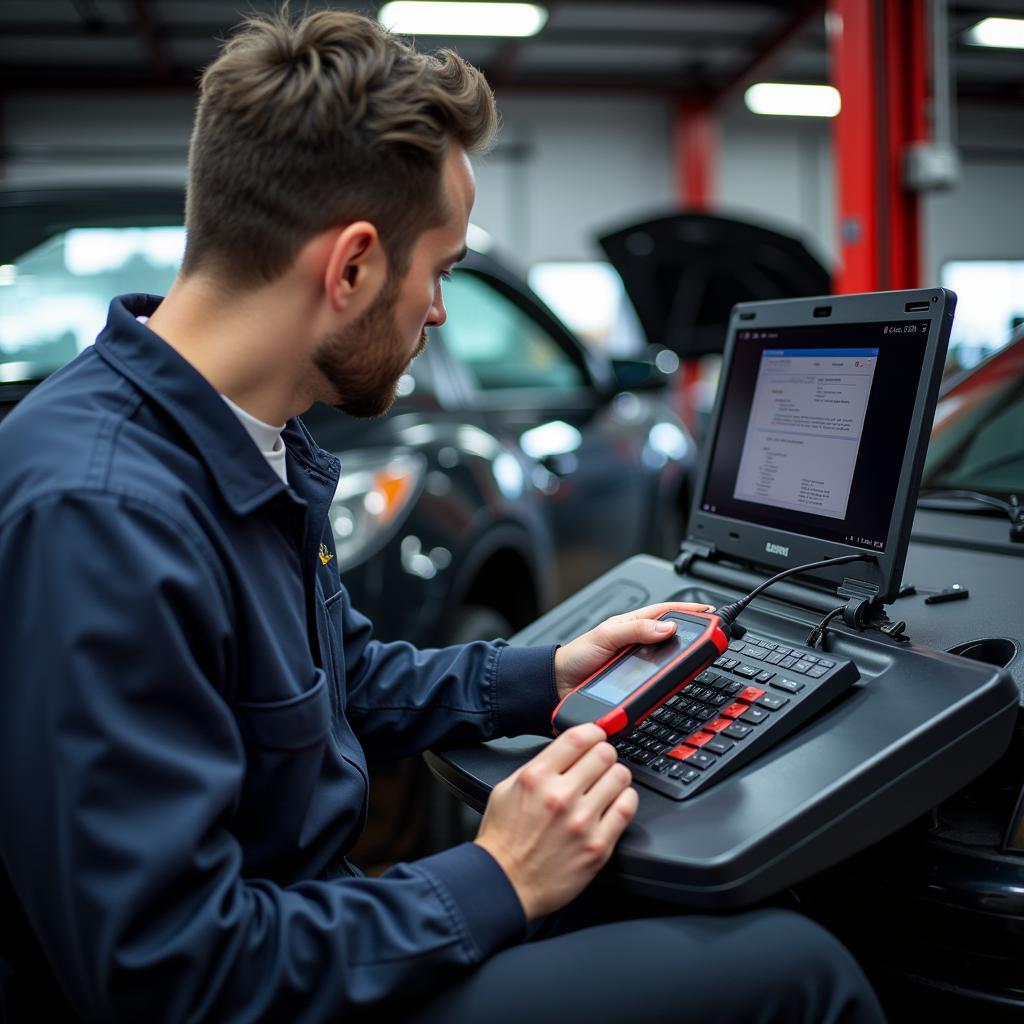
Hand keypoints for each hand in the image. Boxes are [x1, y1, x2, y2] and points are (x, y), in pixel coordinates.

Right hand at [474, 723, 635, 919]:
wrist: (505, 883)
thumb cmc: (504, 840)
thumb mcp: (507, 789)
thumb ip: (537, 766)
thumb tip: (564, 751)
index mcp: (536, 777)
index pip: (579, 738)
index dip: (594, 731)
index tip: (597, 735)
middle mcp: (560, 796)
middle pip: (604, 754)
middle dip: (604, 754)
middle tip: (600, 762)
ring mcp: (582, 822)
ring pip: (620, 777)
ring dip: (616, 776)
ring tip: (607, 784)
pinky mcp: (598, 845)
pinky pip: (627, 808)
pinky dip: (625, 799)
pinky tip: (615, 803)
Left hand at [553, 602, 713, 701]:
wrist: (558, 685)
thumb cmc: (577, 655)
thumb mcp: (606, 636)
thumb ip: (635, 630)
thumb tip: (667, 627)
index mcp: (633, 626)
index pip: (667, 614)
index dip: (690, 612)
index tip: (711, 613)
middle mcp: (639, 645)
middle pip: (675, 639)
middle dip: (695, 636)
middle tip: (714, 637)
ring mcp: (640, 665)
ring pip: (670, 663)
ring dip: (686, 662)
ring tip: (702, 659)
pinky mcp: (637, 686)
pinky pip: (660, 685)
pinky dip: (671, 684)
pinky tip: (679, 684)